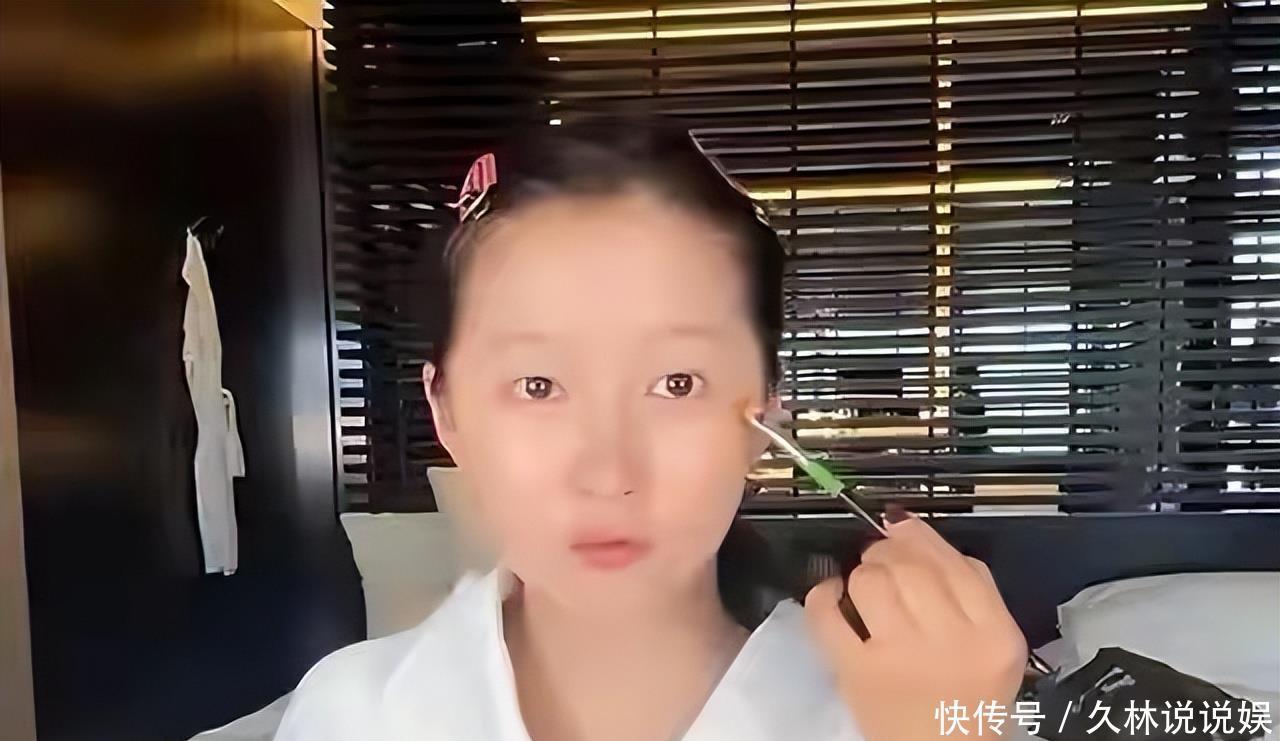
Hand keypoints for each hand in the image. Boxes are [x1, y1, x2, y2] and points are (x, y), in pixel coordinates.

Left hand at [804, 512, 1026, 740]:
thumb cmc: (968, 702)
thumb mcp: (997, 647)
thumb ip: (976, 591)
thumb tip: (919, 535)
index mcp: (993, 632)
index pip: (955, 562)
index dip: (920, 537)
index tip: (901, 531)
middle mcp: (950, 640)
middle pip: (910, 566)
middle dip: (887, 553)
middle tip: (880, 561)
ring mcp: (899, 655)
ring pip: (870, 581)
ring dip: (860, 574)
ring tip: (862, 586)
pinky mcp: (857, 673)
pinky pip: (827, 616)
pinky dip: (822, 597)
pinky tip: (829, 597)